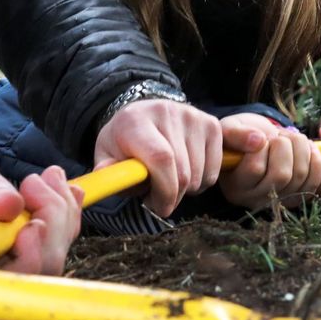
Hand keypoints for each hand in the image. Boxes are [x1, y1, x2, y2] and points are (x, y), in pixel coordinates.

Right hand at [0, 139, 82, 288]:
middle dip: (54, 221)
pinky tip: (52, 193)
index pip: (1, 279)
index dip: (32, 253)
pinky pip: (37, 258)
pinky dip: (54, 224)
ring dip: (58, 219)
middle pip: (34, 272)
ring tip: (44, 178)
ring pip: (43, 266)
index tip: (30, 213)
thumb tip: (12, 206)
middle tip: (39, 178)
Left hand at [94, 99, 226, 217]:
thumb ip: (109, 171)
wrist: (144, 115)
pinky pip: (213, 170)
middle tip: (158, 198)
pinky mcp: (211, 124)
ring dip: (186, 190)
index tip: (159, 208)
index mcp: (136, 120)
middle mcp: (167, 112)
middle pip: (183, 172)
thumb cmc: (125, 142)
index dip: (164, 190)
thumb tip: (107, 176)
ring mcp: (192, 116)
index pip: (161, 158)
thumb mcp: (107, 155)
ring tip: (169, 180)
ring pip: (199, 175)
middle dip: (172, 197)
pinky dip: (201, 181)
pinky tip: (186, 171)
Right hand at [217, 113, 320, 209]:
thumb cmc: (240, 137)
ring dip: (299, 147)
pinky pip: (315, 177)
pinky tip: (304, 146)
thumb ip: (236, 134)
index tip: (258, 138)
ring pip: (299, 174)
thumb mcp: (230, 130)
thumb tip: (258, 140)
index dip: (261, 147)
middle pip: (281, 175)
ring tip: (287, 139)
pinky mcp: (299, 197)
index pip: (255, 168)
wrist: (255, 144)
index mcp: (236, 186)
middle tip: (275, 137)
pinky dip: (314, 156)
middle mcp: (256, 200)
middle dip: (283, 145)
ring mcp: (280, 201)